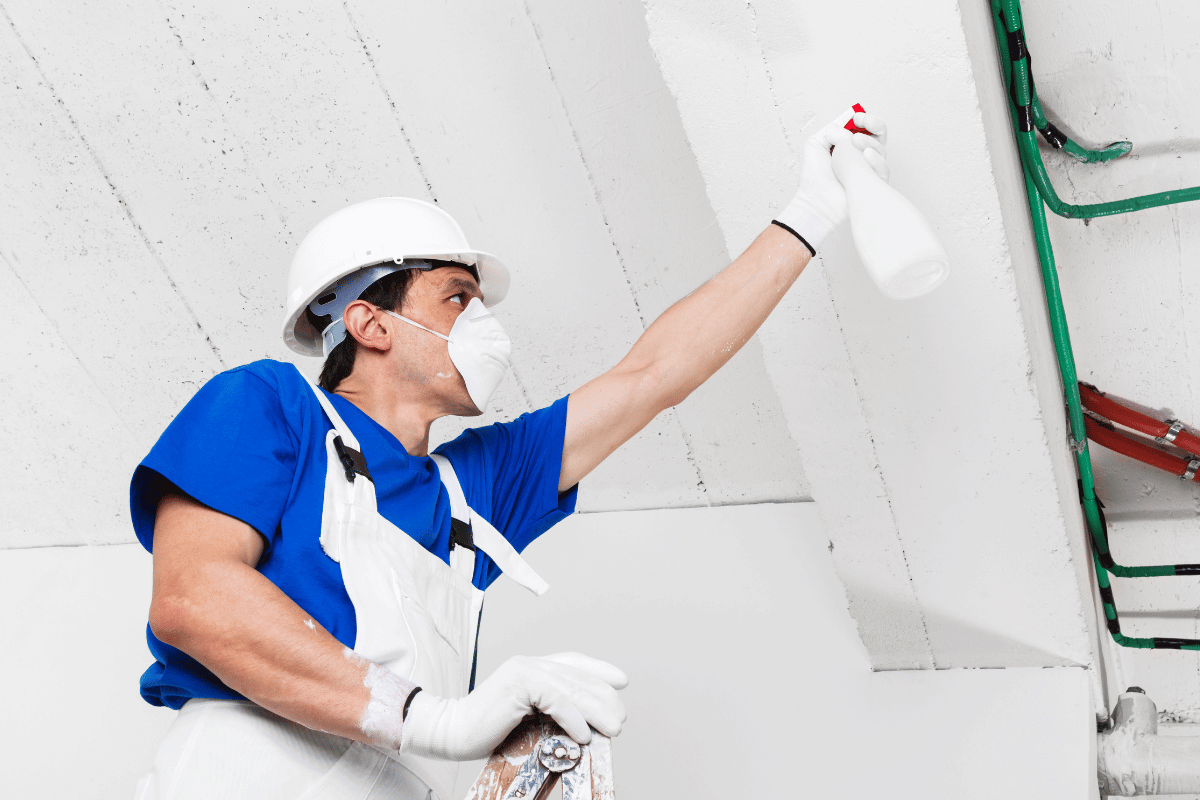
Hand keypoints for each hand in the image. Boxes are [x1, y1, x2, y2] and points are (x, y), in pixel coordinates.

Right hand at [400, 653, 627, 760]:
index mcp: (532, 668)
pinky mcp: (517, 684)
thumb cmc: (488, 732)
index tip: (622, 681)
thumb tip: (589, 727)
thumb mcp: (529, 720)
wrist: (453, 733)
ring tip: (613, 729)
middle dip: (605, 698)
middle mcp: (530, 663)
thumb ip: (553, 715)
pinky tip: (584, 736)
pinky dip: (574, 719)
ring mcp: (523, 670)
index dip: (599, 669)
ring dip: (597, 711)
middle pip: (578, 676)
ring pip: (572, 687)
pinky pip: (556, 700)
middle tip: (620, 721)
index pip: (573, 661)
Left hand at [775, 108, 888, 253]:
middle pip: (880, 135)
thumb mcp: (816, 144)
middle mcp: (862, 156)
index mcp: (849, 145)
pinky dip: (876, 160)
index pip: (866, 127)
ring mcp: (870, 169)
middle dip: (875, 125)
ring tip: (854, 144)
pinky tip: (866, 157)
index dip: (865, 120)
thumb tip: (848, 117)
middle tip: (862, 124)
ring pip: (881, 149)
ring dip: (868, 143)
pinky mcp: (875, 182)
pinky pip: (883, 168)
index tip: (856, 118)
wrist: (817, 200)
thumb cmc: (815, 177)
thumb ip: (832, 129)